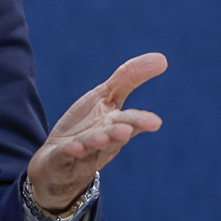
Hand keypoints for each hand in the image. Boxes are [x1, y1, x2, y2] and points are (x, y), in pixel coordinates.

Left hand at [26, 52, 165, 211]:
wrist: (57, 161)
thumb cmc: (88, 127)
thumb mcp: (106, 97)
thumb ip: (129, 78)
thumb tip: (162, 59)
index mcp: (114, 125)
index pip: (130, 122)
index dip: (140, 122)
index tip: (155, 122)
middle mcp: (101, 141)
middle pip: (112, 135)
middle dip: (120, 132)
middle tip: (127, 129)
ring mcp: (81, 152)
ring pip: (90, 146)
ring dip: (96, 141)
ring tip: (103, 137)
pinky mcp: (59, 159)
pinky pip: (65, 155)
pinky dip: (69, 152)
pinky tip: (73, 147)